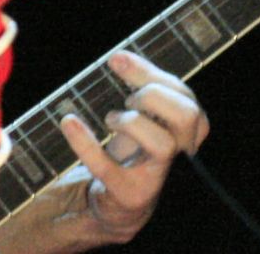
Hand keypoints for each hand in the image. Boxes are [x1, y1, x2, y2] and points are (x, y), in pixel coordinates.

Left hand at [56, 51, 208, 242]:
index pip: (183, 94)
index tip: (117, 60)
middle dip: (154, 97)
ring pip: (162, 143)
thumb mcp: (147, 114)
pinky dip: (85, 142)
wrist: (122, 203)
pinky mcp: (131, 193)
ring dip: (132, 121)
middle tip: (129, 100)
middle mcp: (183, 153)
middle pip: (187, 115)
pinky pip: (107, 167)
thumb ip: (141, 84)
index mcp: (190, 129)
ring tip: (112, 119)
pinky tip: (69, 122)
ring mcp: (159, 176)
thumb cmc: (138, 148)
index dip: (149, 73)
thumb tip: (119, 57)